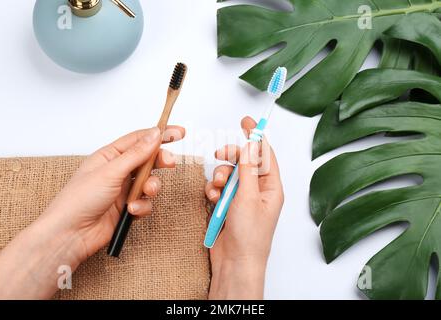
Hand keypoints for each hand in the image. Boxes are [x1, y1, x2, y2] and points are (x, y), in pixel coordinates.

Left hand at [0, 126, 184, 298]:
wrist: (71, 234)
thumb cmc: (79, 200)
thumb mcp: (111, 171)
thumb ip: (136, 153)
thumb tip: (155, 134)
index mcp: (110, 156)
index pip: (139, 139)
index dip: (160, 134)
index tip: (179, 132)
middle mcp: (118, 171)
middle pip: (148, 160)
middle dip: (160, 162)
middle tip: (170, 163)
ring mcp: (123, 190)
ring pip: (150, 182)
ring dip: (152, 187)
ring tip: (145, 192)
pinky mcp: (127, 208)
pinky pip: (146, 203)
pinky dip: (142, 207)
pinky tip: (131, 211)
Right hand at [205, 116, 283, 299]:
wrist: (234, 262)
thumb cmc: (249, 236)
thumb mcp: (248, 197)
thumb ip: (248, 169)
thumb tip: (251, 145)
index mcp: (271, 187)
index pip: (265, 155)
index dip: (256, 136)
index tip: (247, 121)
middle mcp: (257, 191)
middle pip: (244, 161)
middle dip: (231, 156)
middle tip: (221, 153)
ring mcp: (241, 198)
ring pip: (228, 174)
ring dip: (219, 177)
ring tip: (217, 188)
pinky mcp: (227, 206)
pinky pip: (218, 188)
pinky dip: (213, 190)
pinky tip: (212, 198)